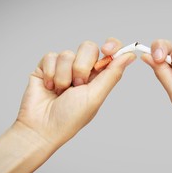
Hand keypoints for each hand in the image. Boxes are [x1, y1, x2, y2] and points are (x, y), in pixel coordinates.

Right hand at [16, 38, 135, 148]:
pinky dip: (50, 73)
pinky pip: (51, 56)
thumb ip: (112, 74)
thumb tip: (130, 56)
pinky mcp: (46, 66)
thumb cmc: (70, 117)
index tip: (107, 50)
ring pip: (67, 53)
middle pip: (88, 48)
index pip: (110, 52)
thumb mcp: (96, 96)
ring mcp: (64, 67)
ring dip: (63, 75)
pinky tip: (49, 87)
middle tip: (77, 85)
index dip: (111, 46)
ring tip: (60, 91)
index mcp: (99, 77)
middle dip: (82, 66)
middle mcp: (83, 70)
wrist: (41, 126)